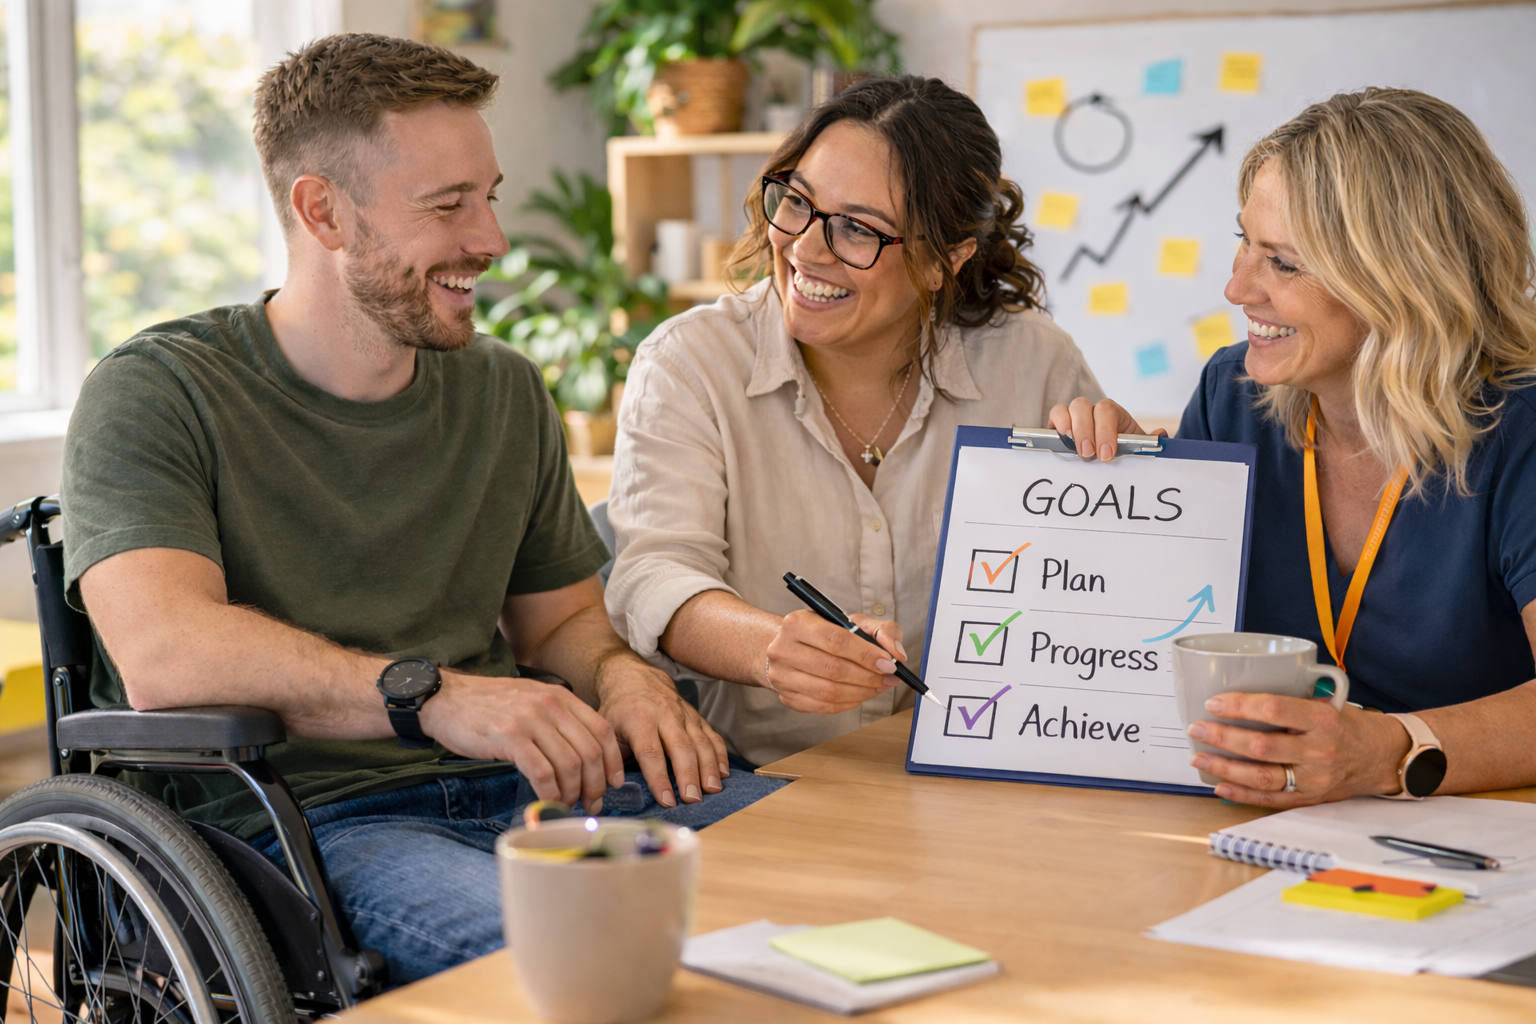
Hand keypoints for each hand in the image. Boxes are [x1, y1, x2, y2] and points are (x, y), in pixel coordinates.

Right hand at [420, 671, 624, 812]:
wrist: (447, 699)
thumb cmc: (489, 707)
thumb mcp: (532, 702)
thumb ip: (558, 721)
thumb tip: (584, 757)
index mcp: (561, 697)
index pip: (602, 730)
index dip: (613, 761)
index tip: (614, 783)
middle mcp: (550, 705)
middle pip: (589, 752)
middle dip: (596, 784)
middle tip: (591, 803)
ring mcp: (530, 720)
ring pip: (569, 765)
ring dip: (573, 792)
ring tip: (567, 804)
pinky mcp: (509, 738)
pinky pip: (542, 773)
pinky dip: (550, 793)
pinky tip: (548, 800)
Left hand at [595, 654, 729, 807]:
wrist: (635, 678)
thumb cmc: (619, 710)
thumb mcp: (607, 730)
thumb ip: (612, 757)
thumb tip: (616, 788)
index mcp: (639, 719)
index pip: (651, 753)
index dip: (659, 779)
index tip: (667, 801)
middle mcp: (666, 714)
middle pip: (681, 748)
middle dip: (689, 775)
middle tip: (693, 800)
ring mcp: (685, 714)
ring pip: (701, 742)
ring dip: (709, 768)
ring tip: (712, 790)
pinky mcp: (698, 717)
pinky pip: (713, 737)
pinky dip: (720, 756)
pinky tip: (723, 775)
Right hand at [764, 610, 904, 713]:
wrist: (789, 646)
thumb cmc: (822, 632)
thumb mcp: (852, 621)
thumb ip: (881, 630)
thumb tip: (897, 654)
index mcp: (797, 623)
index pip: (836, 641)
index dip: (866, 655)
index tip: (888, 663)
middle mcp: (783, 649)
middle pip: (833, 669)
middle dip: (868, 676)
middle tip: (889, 678)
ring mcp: (782, 676)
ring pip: (829, 692)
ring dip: (861, 692)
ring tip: (878, 687)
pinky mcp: (787, 697)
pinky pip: (823, 707)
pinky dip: (848, 703)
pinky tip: (860, 695)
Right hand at [1046, 397, 1163, 461]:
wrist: (1107, 451)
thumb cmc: (1120, 448)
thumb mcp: (1136, 446)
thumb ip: (1147, 441)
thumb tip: (1161, 434)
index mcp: (1112, 412)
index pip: (1107, 411)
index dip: (1105, 430)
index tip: (1106, 454)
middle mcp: (1092, 410)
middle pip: (1084, 406)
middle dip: (1085, 431)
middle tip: (1089, 455)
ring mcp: (1075, 415)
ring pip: (1068, 408)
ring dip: (1070, 428)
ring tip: (1075, 449)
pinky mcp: (1061, 423)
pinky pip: (1056, 415)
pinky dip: (1057, 425)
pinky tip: (1063, 441)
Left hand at [1188, 692, 1411, 806]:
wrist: (1383, 758)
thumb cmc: (1348, 725)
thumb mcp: (1327, 703)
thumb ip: (1291, 699)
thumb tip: (1241, 688)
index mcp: (1323, 720)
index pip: (1276, 709)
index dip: (1241, 706)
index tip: (1214, 702)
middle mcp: (1319, 751)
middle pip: (1262, 747)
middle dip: (1223, 737)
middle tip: (1197, 728)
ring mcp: (1314, 779)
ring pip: (1262, 776)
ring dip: (1224, 767)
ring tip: (1199, 757)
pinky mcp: (1309, 798)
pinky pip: (1270, 799)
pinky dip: (1241, 794)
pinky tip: (1219, 785)